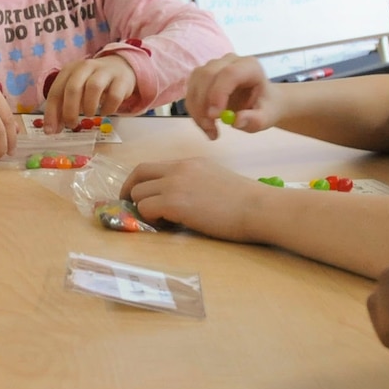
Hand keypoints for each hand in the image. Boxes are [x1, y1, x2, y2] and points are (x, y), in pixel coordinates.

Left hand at [44, 56, 136, 128]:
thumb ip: (63, 107)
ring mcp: (104, 72)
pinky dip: (108, 108)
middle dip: (69, 111)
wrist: (120, 67)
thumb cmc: (92, 82)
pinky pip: (114, 96)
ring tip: (89, 114)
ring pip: (93, 87)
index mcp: (69, 70)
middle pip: (73, 88)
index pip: (56, 91)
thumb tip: (53, 129)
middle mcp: (85, 68)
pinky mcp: (122, 80)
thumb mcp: (75, 90)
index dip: (51, 113)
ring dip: (89, 106)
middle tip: (71, 124)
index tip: (51, 131)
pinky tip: (105, 111)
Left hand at [123, 158, 262, 240]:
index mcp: (189, 163)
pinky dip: (149, 218)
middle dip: (130, 191)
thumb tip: (179, 199)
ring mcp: (175, 184)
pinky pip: (146, 209)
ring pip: (139, 193)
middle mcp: (178, 168)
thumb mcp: (216, 179)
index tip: (138, 195)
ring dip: (142, 208)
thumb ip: (194, 182)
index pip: (152, 166)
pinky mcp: (174, 202)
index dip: (139, 181)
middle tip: (131, 207)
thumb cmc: (246, 201)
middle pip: (138, 174)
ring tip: (157, 221)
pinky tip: (165, 225)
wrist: (258, 207)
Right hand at [183, 54, 279, 139]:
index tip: (215, 117)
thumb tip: (236, 121)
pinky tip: (206, 124)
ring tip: (210, 130)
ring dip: (197, 110)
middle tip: (210, 128)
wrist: (261, 101)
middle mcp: (229, 61)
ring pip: (196, 84)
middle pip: (207, 75)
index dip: (218, 93)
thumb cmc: (266, 106)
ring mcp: (213, 66)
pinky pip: (191, 92)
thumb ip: (255, 120)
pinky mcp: (202, 76)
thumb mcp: (267, 117)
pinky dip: (194, 111)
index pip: (229, 73)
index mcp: (250, 67)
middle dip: (204, 104)